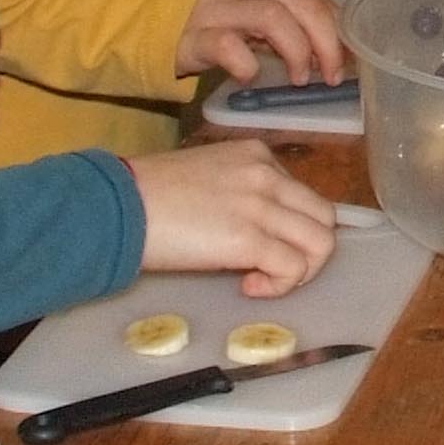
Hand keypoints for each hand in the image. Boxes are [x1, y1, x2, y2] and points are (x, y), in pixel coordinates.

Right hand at [124, 141, 341, 293]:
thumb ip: (239, 192)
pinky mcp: (249, 239)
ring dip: (300, 271)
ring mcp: (262, 205)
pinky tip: (249, 288)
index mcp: (256, 156)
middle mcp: (267, 174)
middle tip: (273, 269)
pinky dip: (280, 286)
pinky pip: (293, 268)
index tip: (260, 245)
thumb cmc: (148, 195)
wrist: (119, 206)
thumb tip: (252, 225)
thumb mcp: (206, 176)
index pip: (302, 194)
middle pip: (324, 216)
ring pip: (321, 242)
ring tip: (264, 281)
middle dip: (308, 250)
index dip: (290, 227)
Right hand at [175, 0, 345, 87]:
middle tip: (330, 76)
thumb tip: (333, 40)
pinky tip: (251, 77)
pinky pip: (228, 46)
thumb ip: (287, 13)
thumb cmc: (208, 15)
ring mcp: (216, 7)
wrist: (143, 15)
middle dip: (327, 43)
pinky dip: (248, 64)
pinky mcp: (192, 36)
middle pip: (302, 5)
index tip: (345, 59)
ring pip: (273, 18)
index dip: (336, 30)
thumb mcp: (250, 5)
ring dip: (296, 51)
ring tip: (299, 78)